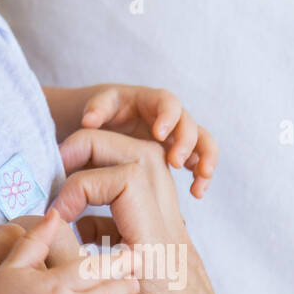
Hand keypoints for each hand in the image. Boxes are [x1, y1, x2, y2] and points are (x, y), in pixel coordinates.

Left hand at [80, 85, 216, 197]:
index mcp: (151, 100)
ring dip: (205, 159)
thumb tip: (88, 121)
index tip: (159, 135)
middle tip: (175, 162)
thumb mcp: (99, 106)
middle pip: (188, 123)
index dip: (167, 117)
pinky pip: (199, 160)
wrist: (108, 121)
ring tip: (199, 180)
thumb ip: (95, 110)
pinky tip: (196, 192)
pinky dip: (200, 175)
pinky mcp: (180, 150)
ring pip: (202, 141)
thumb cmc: (103, 112)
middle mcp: (170, 115)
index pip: (167, 103)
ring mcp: (178, 133)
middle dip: (186, 142)